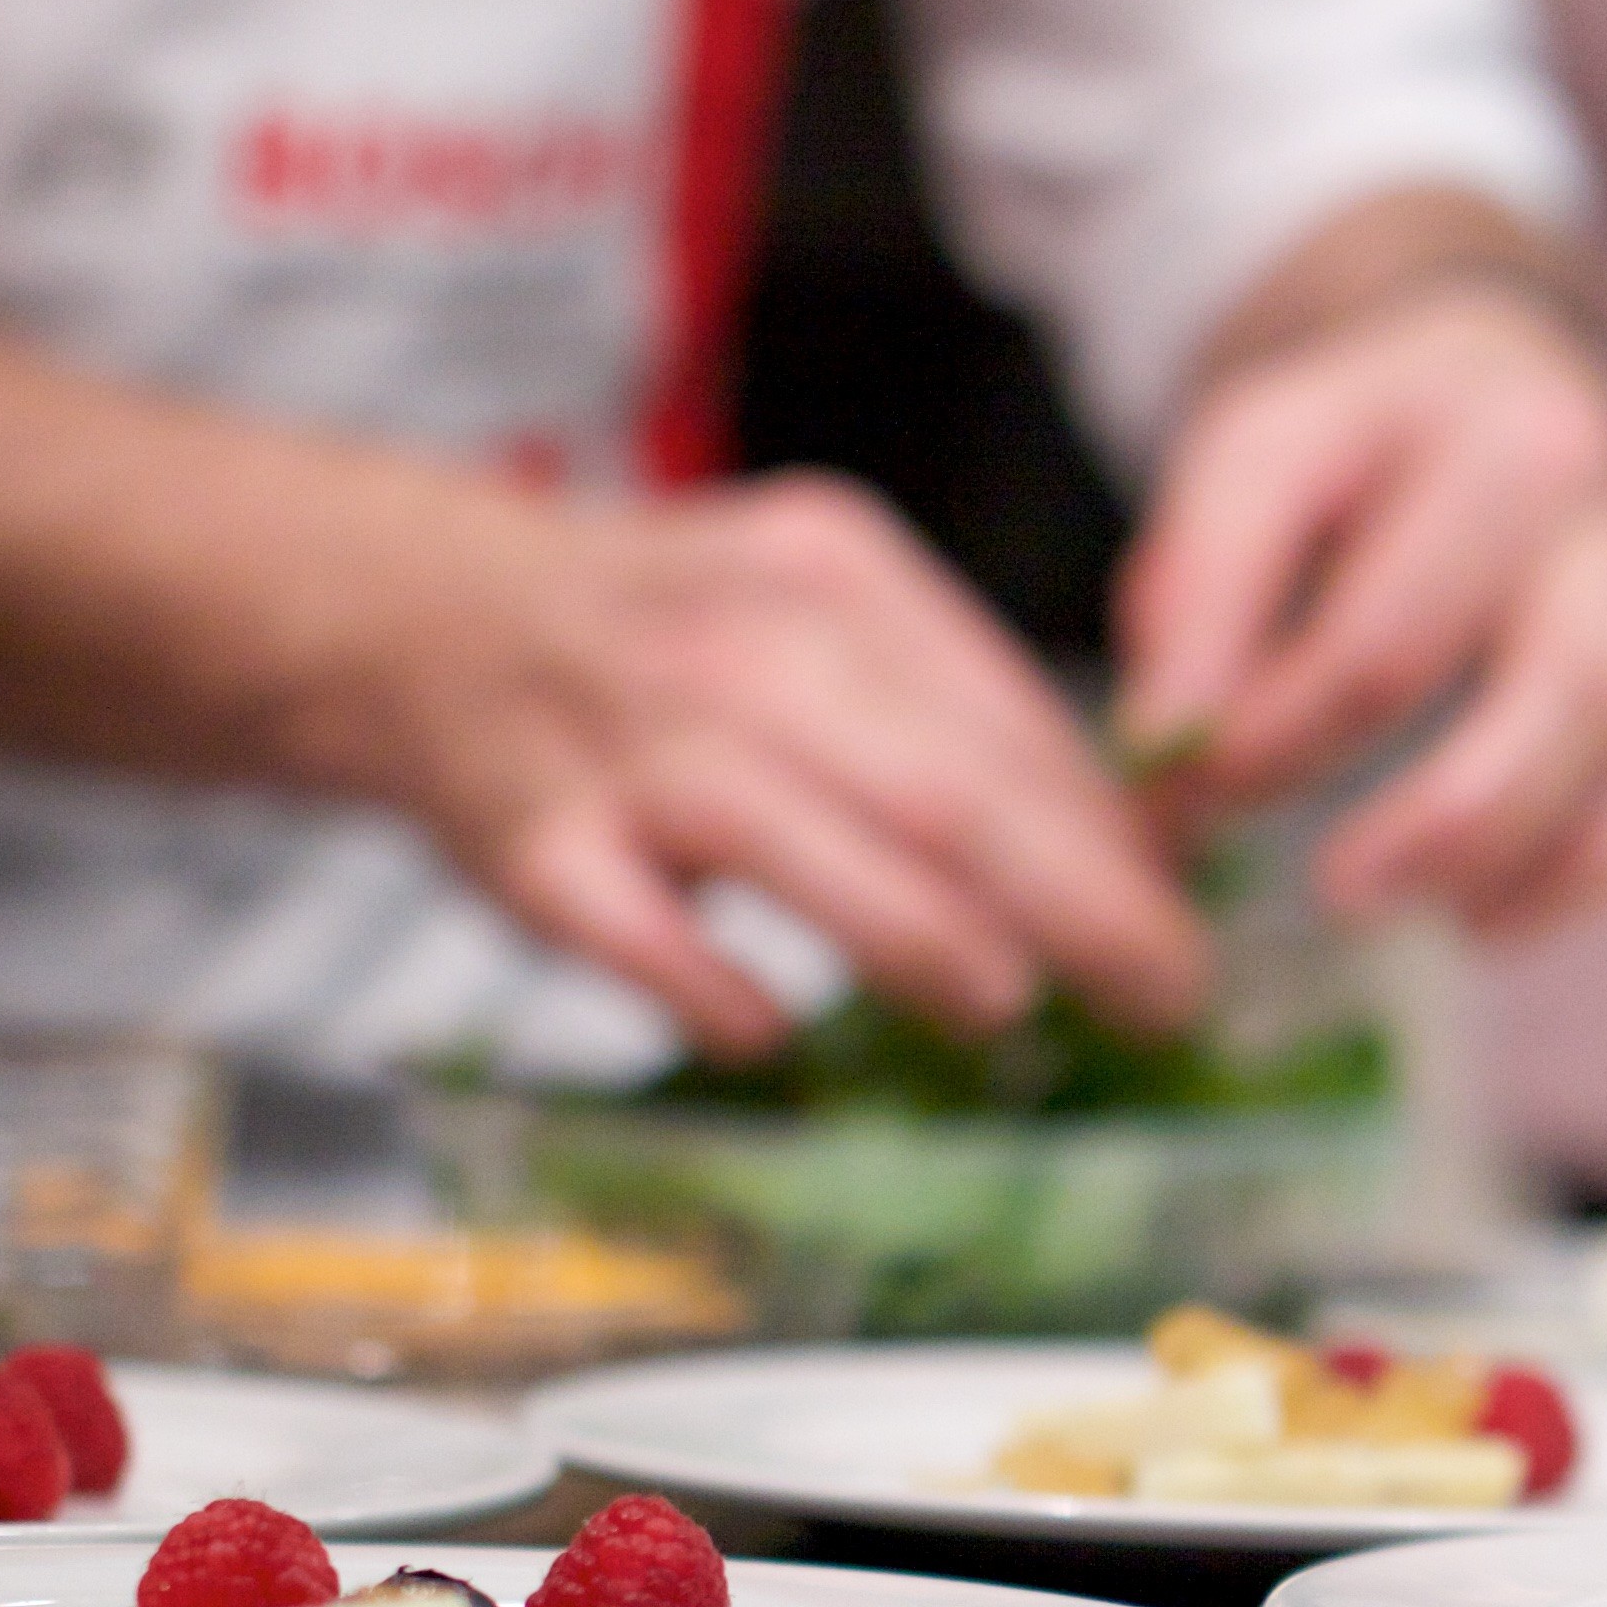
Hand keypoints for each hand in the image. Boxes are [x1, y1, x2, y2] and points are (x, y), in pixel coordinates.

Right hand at [417, 474, 1211, 1055]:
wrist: (421, 609)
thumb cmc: (669, 643)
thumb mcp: (821, 614)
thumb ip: (959, 717)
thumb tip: (1130, 854)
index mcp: (833, 574)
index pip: (1005, 715)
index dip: (1110, 835)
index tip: (1186, 927)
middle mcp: (733, 640)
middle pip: (930, 778)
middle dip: (1071, 899)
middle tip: (1160, 995)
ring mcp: (621, 741)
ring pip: (786, 833)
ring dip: (910, 931)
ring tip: (1007, 1007)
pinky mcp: (527, 838)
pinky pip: (622, 922)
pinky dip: (700, 982)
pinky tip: (767, 1033)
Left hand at [1115, 270, 1606, 955]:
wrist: (1473, 396)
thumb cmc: (1351, 458)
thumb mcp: (1252, 466)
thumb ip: (1198, 593)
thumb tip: (1169, 748)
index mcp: (1494, 440)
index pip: (1398, 628)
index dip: (1286, 738)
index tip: (1195, 791)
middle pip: (1572, 684)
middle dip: (1452, 817)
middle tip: (1340, 897)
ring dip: (1574, 861)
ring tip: (1463, 929)